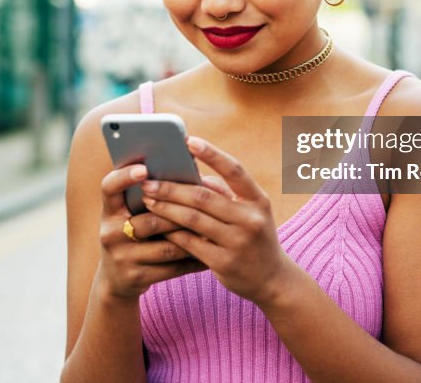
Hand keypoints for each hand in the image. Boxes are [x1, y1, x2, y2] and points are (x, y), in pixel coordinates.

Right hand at [95, 163, 207, 301]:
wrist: (115, 279)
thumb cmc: (133, 234)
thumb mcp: (131, 214)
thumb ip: (151, 196)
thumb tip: (188, 175)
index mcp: (109, 211)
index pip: (109, 187)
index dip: (124, 177)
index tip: (145, 169)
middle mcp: (110, 233)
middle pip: (151, 221)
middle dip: (182, 215)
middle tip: (207, 205)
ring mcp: (122, 258)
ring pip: (167, 247)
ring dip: (193, 238)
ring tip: (216, 229)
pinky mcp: (136, 278)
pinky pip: (173, 268)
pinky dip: (193, 260)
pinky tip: (211, 253)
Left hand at [138, 136, 294, 305]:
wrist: (272, 280)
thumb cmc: (254, 237)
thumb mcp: (250, 212)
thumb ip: (225, 192)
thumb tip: (192, 173)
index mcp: (258, 200)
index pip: (234, 170)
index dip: (212, 154)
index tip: (188, 140)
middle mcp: (250, 219)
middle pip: (203, 196)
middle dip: (172, 187)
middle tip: (148, 181)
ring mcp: (238, 242)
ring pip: (192, 219)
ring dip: (165, 208)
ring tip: (148, 199)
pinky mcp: (223, 263)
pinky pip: (190, 242)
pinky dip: (171, 232)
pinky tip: (157, 225)